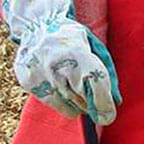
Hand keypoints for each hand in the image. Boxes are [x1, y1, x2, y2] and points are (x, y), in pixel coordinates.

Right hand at [0, 0, 120, 124]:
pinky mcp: (28, 81)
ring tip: (80, 95)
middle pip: (80, 97)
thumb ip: (107, 74)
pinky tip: (64, 90)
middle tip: (99, 110)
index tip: (109, 116)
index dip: (103, 102)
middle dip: (92, 107)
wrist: (38, 26)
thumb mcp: (95, 48)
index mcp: (77, 52)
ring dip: (78, 106)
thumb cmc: (73, 39)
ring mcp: (39, 73)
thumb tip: (115, 101)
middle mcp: (56, 64)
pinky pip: (50, 102)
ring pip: (65, 104)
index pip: (94, 82)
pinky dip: (61, 102)